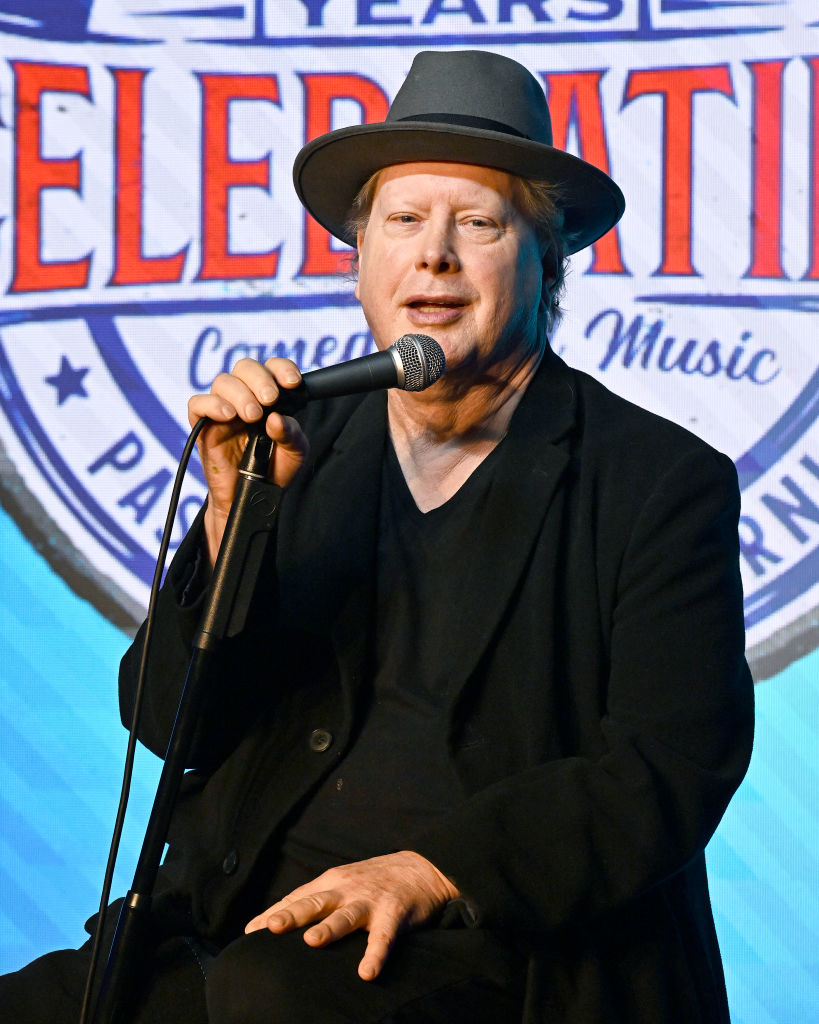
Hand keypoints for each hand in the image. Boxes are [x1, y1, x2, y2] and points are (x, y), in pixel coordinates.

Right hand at [187, 357, 309, 563]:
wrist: (254, 497)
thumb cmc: (274, 471)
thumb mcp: (295, 453)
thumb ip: (292, 434)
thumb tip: (277, 418)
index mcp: (269, 398)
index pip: (272, 368)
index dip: (281, 368)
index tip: (293, 383)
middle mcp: (245, 398)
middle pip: (245, 367)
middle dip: (260, 379)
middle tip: (270, 399)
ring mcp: (223, 410)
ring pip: (223, 382)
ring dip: (240, 394)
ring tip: (252, 416)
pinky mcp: (204, 426)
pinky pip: (197, 404)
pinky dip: (212, 404)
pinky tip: (229, 416)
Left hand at [245, 851, 459, 980]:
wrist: (422, 868)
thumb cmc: (374, 881)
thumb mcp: (343, 883)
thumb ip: (315, 900)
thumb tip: (276, 923)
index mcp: (331, 883)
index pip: (297, 898)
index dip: (274, 914)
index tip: (250, 932)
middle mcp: (347, 889)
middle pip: (316, 902)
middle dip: (292, 914)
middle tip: (271, 928)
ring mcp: (370, 901)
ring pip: (346, 915)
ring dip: (330, 928)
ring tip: (312, 941)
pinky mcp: (395, 914)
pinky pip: (383, 938)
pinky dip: (375, 954)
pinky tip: (367, 973)